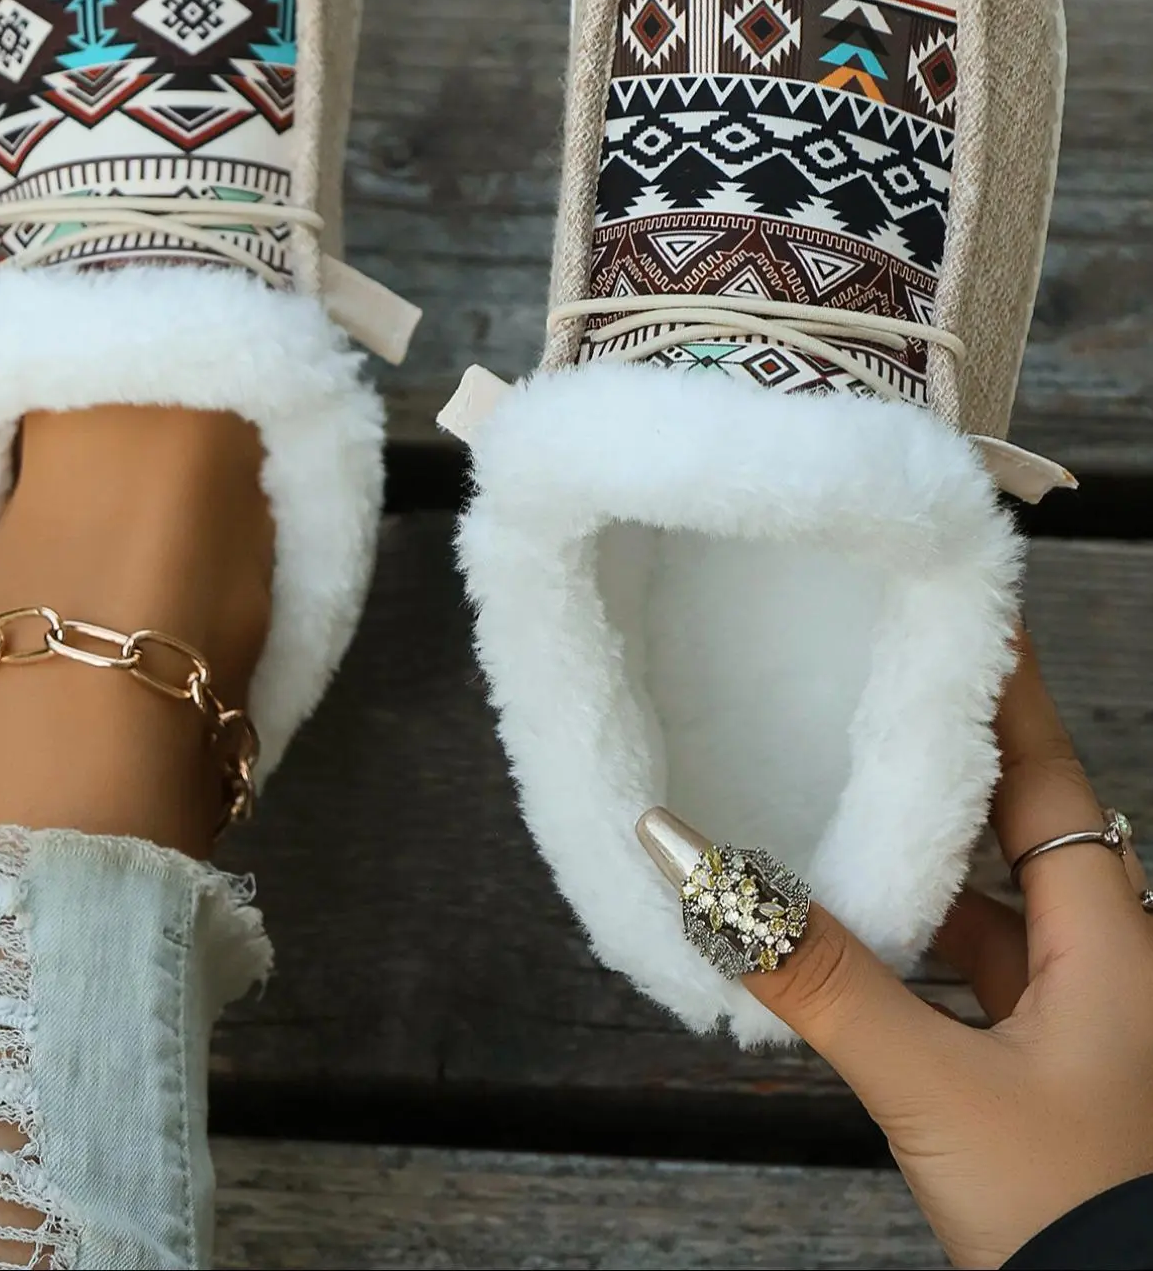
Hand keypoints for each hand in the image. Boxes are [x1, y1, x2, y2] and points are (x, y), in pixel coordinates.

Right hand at [746, 631, 1152, 1267]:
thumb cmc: (1071, 1214)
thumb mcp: (934, 1087)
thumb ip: (814, 977)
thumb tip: (695, 868)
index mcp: (1110, 939)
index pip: (1049, 768)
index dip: (1003, 683)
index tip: (957, 595)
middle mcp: (1103, 960)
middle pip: (1018, 821)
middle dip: (944, 754)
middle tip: (872, 678)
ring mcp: (1077, 1016)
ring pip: (993, 899)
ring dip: (922, 854)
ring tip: (840, 792)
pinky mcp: (1043, 1066)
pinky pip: (975, 967)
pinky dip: (917, 938)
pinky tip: (854, 930)